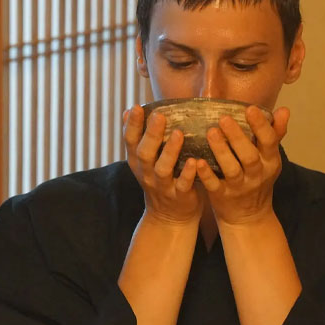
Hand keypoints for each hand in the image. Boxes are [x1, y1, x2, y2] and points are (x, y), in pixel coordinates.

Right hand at [124, 105, 202, 225]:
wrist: (168, 217)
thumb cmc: (160, 179)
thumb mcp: (145, 160)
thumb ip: (139, 138)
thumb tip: (129, 110)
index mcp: (137, 161)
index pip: (130, 141)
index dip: (132, 125)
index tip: (136, 107)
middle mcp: (146, 172)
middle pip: (144, 153)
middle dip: (151, 134)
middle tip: (159, 115)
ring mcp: (162, 185)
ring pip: (162, 168)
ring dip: (170, 151)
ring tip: (179, 134)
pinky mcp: (179, 195)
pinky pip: (182, 184)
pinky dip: (187, 173)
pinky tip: (194, 161)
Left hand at [196, 106, 288, 225]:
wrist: (249, 217)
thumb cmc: (258, 180)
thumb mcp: (270, 159)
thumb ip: (275, 134)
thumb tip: (285, 110)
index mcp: (270, 162)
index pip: (269, 142)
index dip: (261, 125)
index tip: (250, 108)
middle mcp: (257, 174)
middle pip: (249, 155)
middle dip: (237, 137)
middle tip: (224, 118)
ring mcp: (239, 187)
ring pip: (231, 169)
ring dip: (221, 151)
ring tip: (211, 132)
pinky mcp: (222, 196)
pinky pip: (214, 185)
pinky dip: (207, 174)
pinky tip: (197, 161)